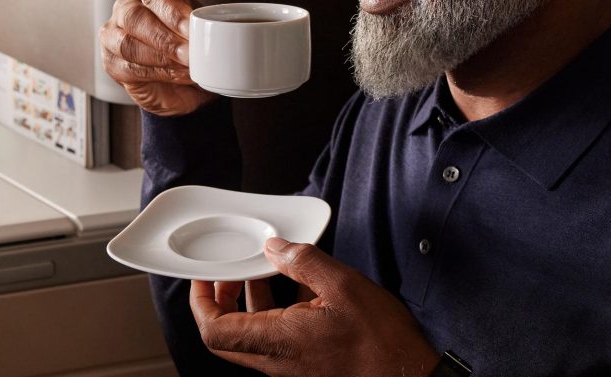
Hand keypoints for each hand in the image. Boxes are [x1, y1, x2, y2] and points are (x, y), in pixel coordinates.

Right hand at [100, 0, 216, 115]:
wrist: (181, 78)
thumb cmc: (188, 44)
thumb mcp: (201, 32)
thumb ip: (205, 30)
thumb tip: (217, 36)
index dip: (173, 13)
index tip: (191, 30)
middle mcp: (128, 7)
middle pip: (135, 17)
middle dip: (164, 38)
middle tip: (188, 54)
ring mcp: (114, 33)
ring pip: (127, 43)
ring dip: (159, 58)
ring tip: (185, 69)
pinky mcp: (110, 60)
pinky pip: (127, 67)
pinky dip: (154, 74)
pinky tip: (175, 76)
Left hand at [191, 237, 438, 376]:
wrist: (409, 376)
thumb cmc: (382, 343)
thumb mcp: (343, 285)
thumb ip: (303, 262)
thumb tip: (276, 247)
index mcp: (277, 342)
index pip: (214, 330)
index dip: (201, 301)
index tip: (204, 276)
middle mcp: (275, 361)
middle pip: (225, 335)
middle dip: (221, 299)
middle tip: (230, 271)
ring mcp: (288, 367)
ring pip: (250, 336)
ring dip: (249, 303)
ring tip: (263, 271)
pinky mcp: (304, 366)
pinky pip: (274, 339)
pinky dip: (274, 312)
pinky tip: (296, 288)